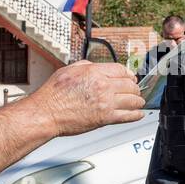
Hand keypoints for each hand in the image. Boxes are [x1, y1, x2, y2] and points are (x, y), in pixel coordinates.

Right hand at [30, 60, 144, 136]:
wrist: (46, 113)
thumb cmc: (53, 94)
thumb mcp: (68, 70)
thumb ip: (85, 66)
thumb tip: (96, 66)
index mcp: (94, 72)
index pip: (121, 70)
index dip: (129, 74)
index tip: (131, 77)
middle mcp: (103, 86)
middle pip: (130, 85)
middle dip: (134, 88)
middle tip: (135, 90)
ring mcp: (106, 102)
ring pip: (132, 100)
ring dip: (137, 101)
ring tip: (138, 102)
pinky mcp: (105, 118)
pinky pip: (128, 116)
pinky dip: (136, 115)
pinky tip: (138, 114)